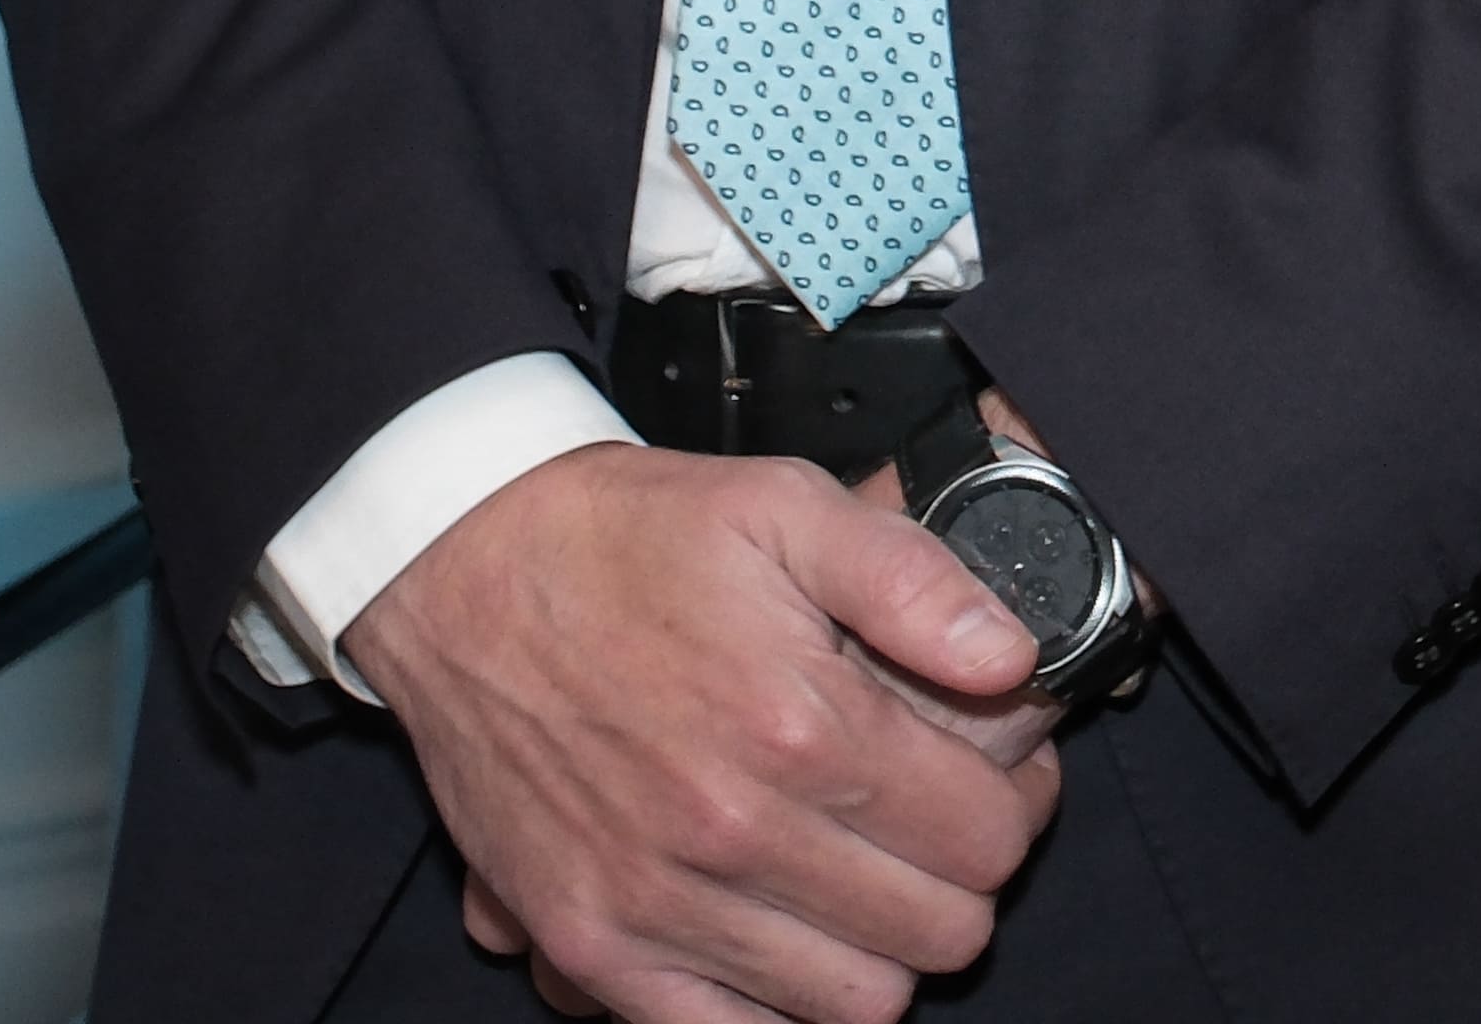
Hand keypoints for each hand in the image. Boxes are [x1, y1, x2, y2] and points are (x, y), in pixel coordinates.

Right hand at [361, 441, 1061, 1023]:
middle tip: (939, 830)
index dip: (1016, 808)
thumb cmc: (628, 540)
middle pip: (940, 934)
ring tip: (864, 879)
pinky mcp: (592, 945)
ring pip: (856, 1005)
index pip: (986, 838)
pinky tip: (784, 936)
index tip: (1000, 781)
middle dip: (962, 881)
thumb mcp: (787, 507)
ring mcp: (657, 904)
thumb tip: (1009, 656)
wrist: (464, 574)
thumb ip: (915, 580)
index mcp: (800, 726)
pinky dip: (777, 1007)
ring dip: (882, 949)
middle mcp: (733, 832)